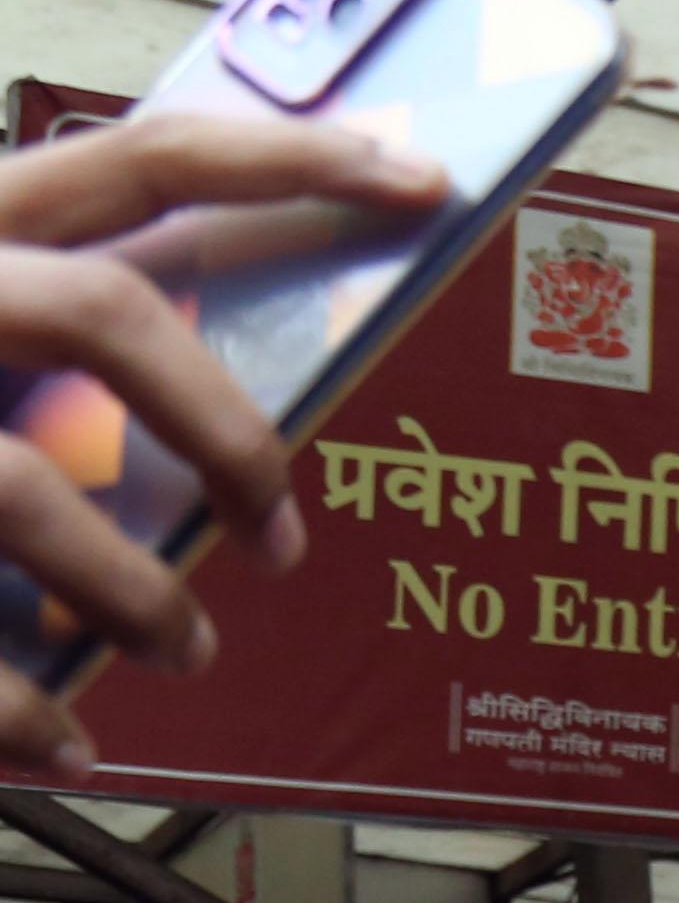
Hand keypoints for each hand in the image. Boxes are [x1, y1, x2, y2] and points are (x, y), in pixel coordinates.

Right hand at [0, 107, 444, 775]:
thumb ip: (52, 314)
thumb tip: (207, 390)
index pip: (137, 156)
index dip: (285, 157)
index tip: (415, 180)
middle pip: (103, 315)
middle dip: (225, 430)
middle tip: (283, 535)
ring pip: (25, 494)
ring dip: (135, 594)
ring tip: (186, 653)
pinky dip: (22, 708)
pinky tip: (70, 745)